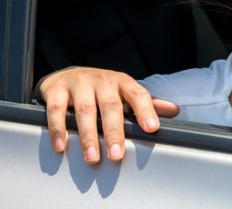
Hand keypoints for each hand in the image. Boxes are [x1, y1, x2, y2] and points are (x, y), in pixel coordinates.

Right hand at [38, 67, 179, 164]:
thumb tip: (175, 111)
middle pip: (111, 106)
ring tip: (93, 157)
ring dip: (88, 136)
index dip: (146, 111)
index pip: (138, 95)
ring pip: (85, 110)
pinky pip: (57, 110)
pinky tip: (62, 146)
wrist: (67, 75)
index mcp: (123, 82)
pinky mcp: (57, 89)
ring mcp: (79, 83)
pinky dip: (58, 129)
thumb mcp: (125, 93)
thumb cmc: (102, 89)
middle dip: (114, 132)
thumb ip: (148, 104)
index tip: (152, 128)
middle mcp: (103, 81)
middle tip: (117, 155)